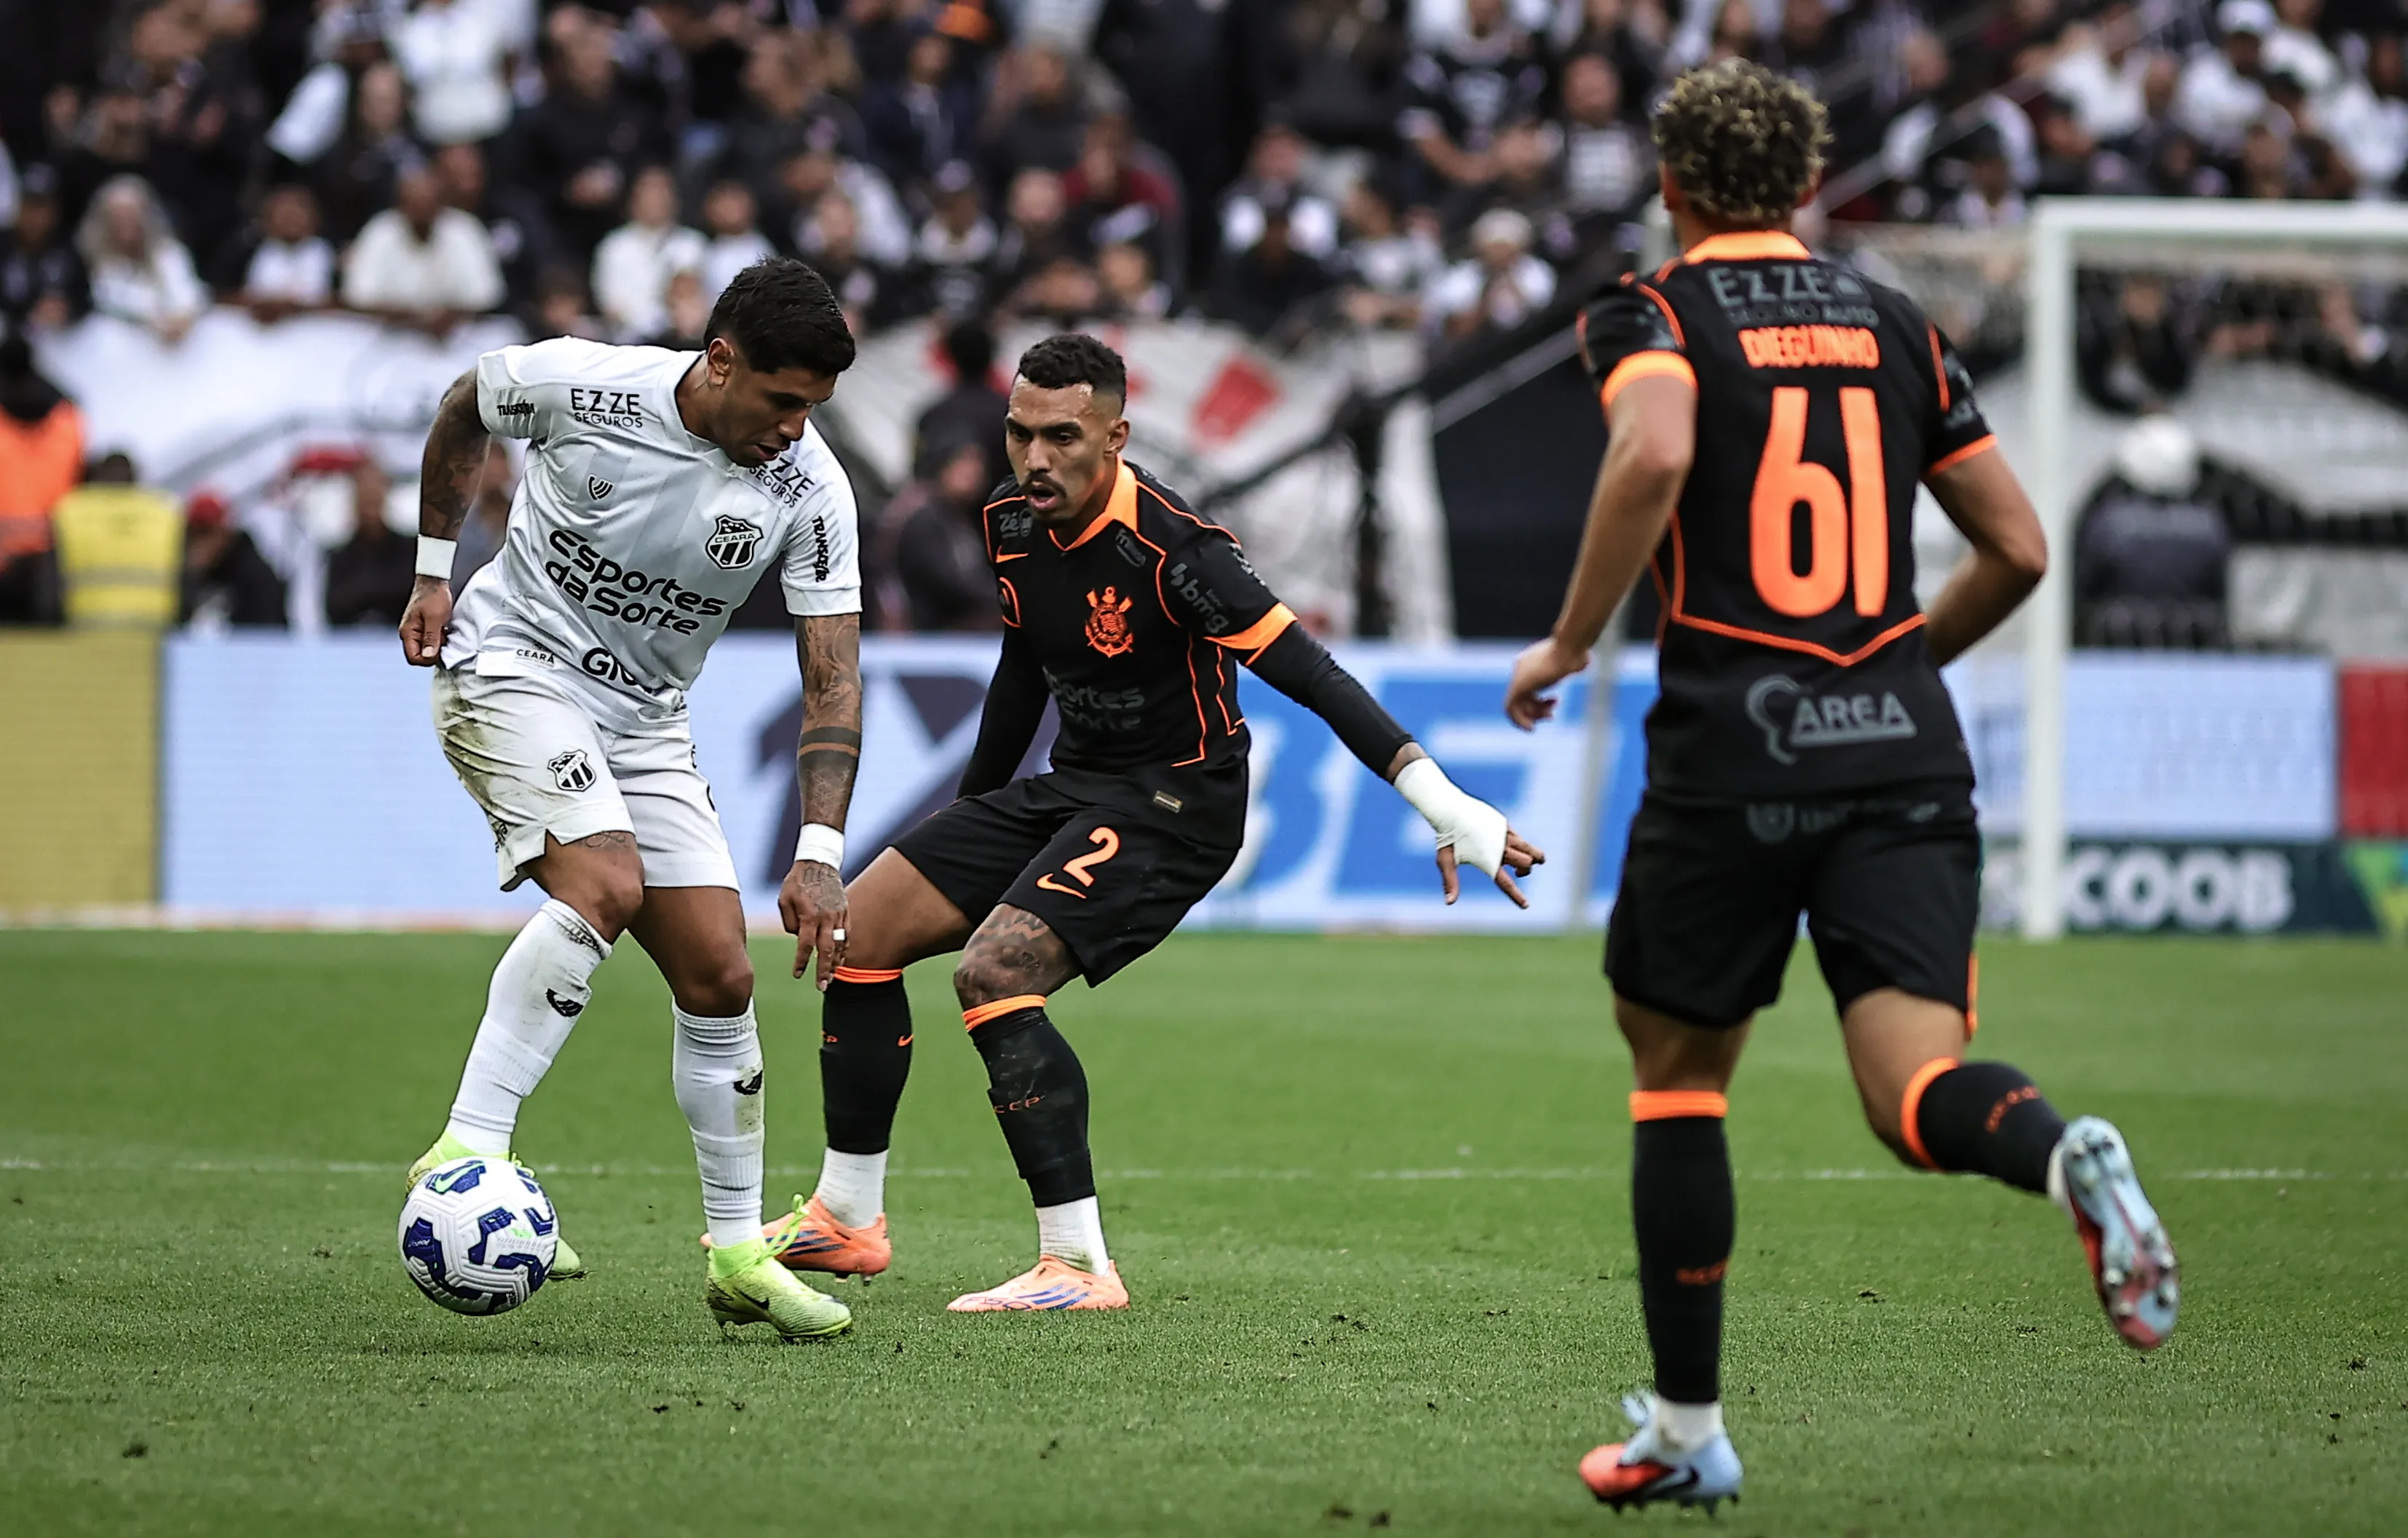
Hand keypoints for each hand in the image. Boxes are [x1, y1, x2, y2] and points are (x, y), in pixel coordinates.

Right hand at [399, 576, 451, 665]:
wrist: (434, 581)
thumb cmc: (434, 596)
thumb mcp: (435, 618)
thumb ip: (431, 637)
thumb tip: (429, 656)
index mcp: (408, 632)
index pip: (413, 658)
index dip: (428, 659)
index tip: (441, 652)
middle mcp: (409, 633)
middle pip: (420, 655)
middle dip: (434, 652)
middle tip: (444, 640)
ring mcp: (416, 630)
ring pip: (427, 648)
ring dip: (438, 645)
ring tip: (445, 633)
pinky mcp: (424, 627)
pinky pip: (431, 640)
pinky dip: (440, 639)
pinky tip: (445, 631)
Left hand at [780, 859, 847, 987]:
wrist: (818, 862)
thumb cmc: (797, 881)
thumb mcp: (784, 900)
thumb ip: (789, 922)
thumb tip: (798, 938)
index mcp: (809, 915)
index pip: (805, 946)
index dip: (801, 962)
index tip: (797, 974)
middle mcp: (826, 918)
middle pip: (827, 950)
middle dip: (824, 971)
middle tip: (822, 987)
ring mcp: (838, 915)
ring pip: (840, 944)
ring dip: (836, 963)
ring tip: (831, 978)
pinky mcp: (845, 911)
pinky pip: (847, 934)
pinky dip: (844, 948)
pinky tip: (840, 959)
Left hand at [1437, 828, 1545, 907]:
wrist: (1450, 810)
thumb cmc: (1446, 838)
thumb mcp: (1446, 861)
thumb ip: (1451, 882)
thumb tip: (1449, 903)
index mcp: (1487, 861)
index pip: (1506, 883)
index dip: (1516, 896)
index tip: (1526, 906)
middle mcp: (1499, 848)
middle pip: (1525, 864)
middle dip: (1525, 871)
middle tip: (1519, 873)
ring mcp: (1504, 835)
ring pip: (1530, 849)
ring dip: (1535, 857)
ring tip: (1538, 860)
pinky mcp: (1504, 824)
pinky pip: (1519, 838)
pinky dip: (1521, 845)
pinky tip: (1515, 845)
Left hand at [1505, 635, 1590, 728]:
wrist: (1569, 648)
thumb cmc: (1577, 653)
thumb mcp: (1576, 656)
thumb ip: (1573, 662)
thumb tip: (1584, 660)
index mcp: (1531, 661)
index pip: (1529, 688)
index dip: (1540, 700)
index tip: (1555, 703)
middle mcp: (1522, 668)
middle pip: (1524, 697)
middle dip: (1537, 710)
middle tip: (1551, 715)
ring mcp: (1518, 677)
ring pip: (1517, 704)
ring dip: (1533, 716)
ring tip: (1549, 716)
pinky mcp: (1518, 686)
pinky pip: (1510, 708)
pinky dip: (1519, 721)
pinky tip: (1531, 729)